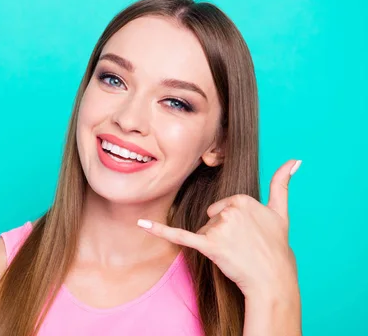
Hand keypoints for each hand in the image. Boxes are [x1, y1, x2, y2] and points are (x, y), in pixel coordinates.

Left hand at [137, 159, 301, 298]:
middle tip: (242, 245)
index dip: (233, 223)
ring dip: (215, 243)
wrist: (273, 280)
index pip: (223, 207)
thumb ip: (282, 183)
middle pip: (211, 217)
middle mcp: (229, 209)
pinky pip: (179, 235)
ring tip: (235, 252)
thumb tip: (296, 159)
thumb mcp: (281, 212)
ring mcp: (218, 227)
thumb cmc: (276, 247)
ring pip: (203, 231)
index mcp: (242, 198)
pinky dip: (159, 230)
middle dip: (222, 232)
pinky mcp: (208, 245)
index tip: (249, 234)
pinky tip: (142, 224)